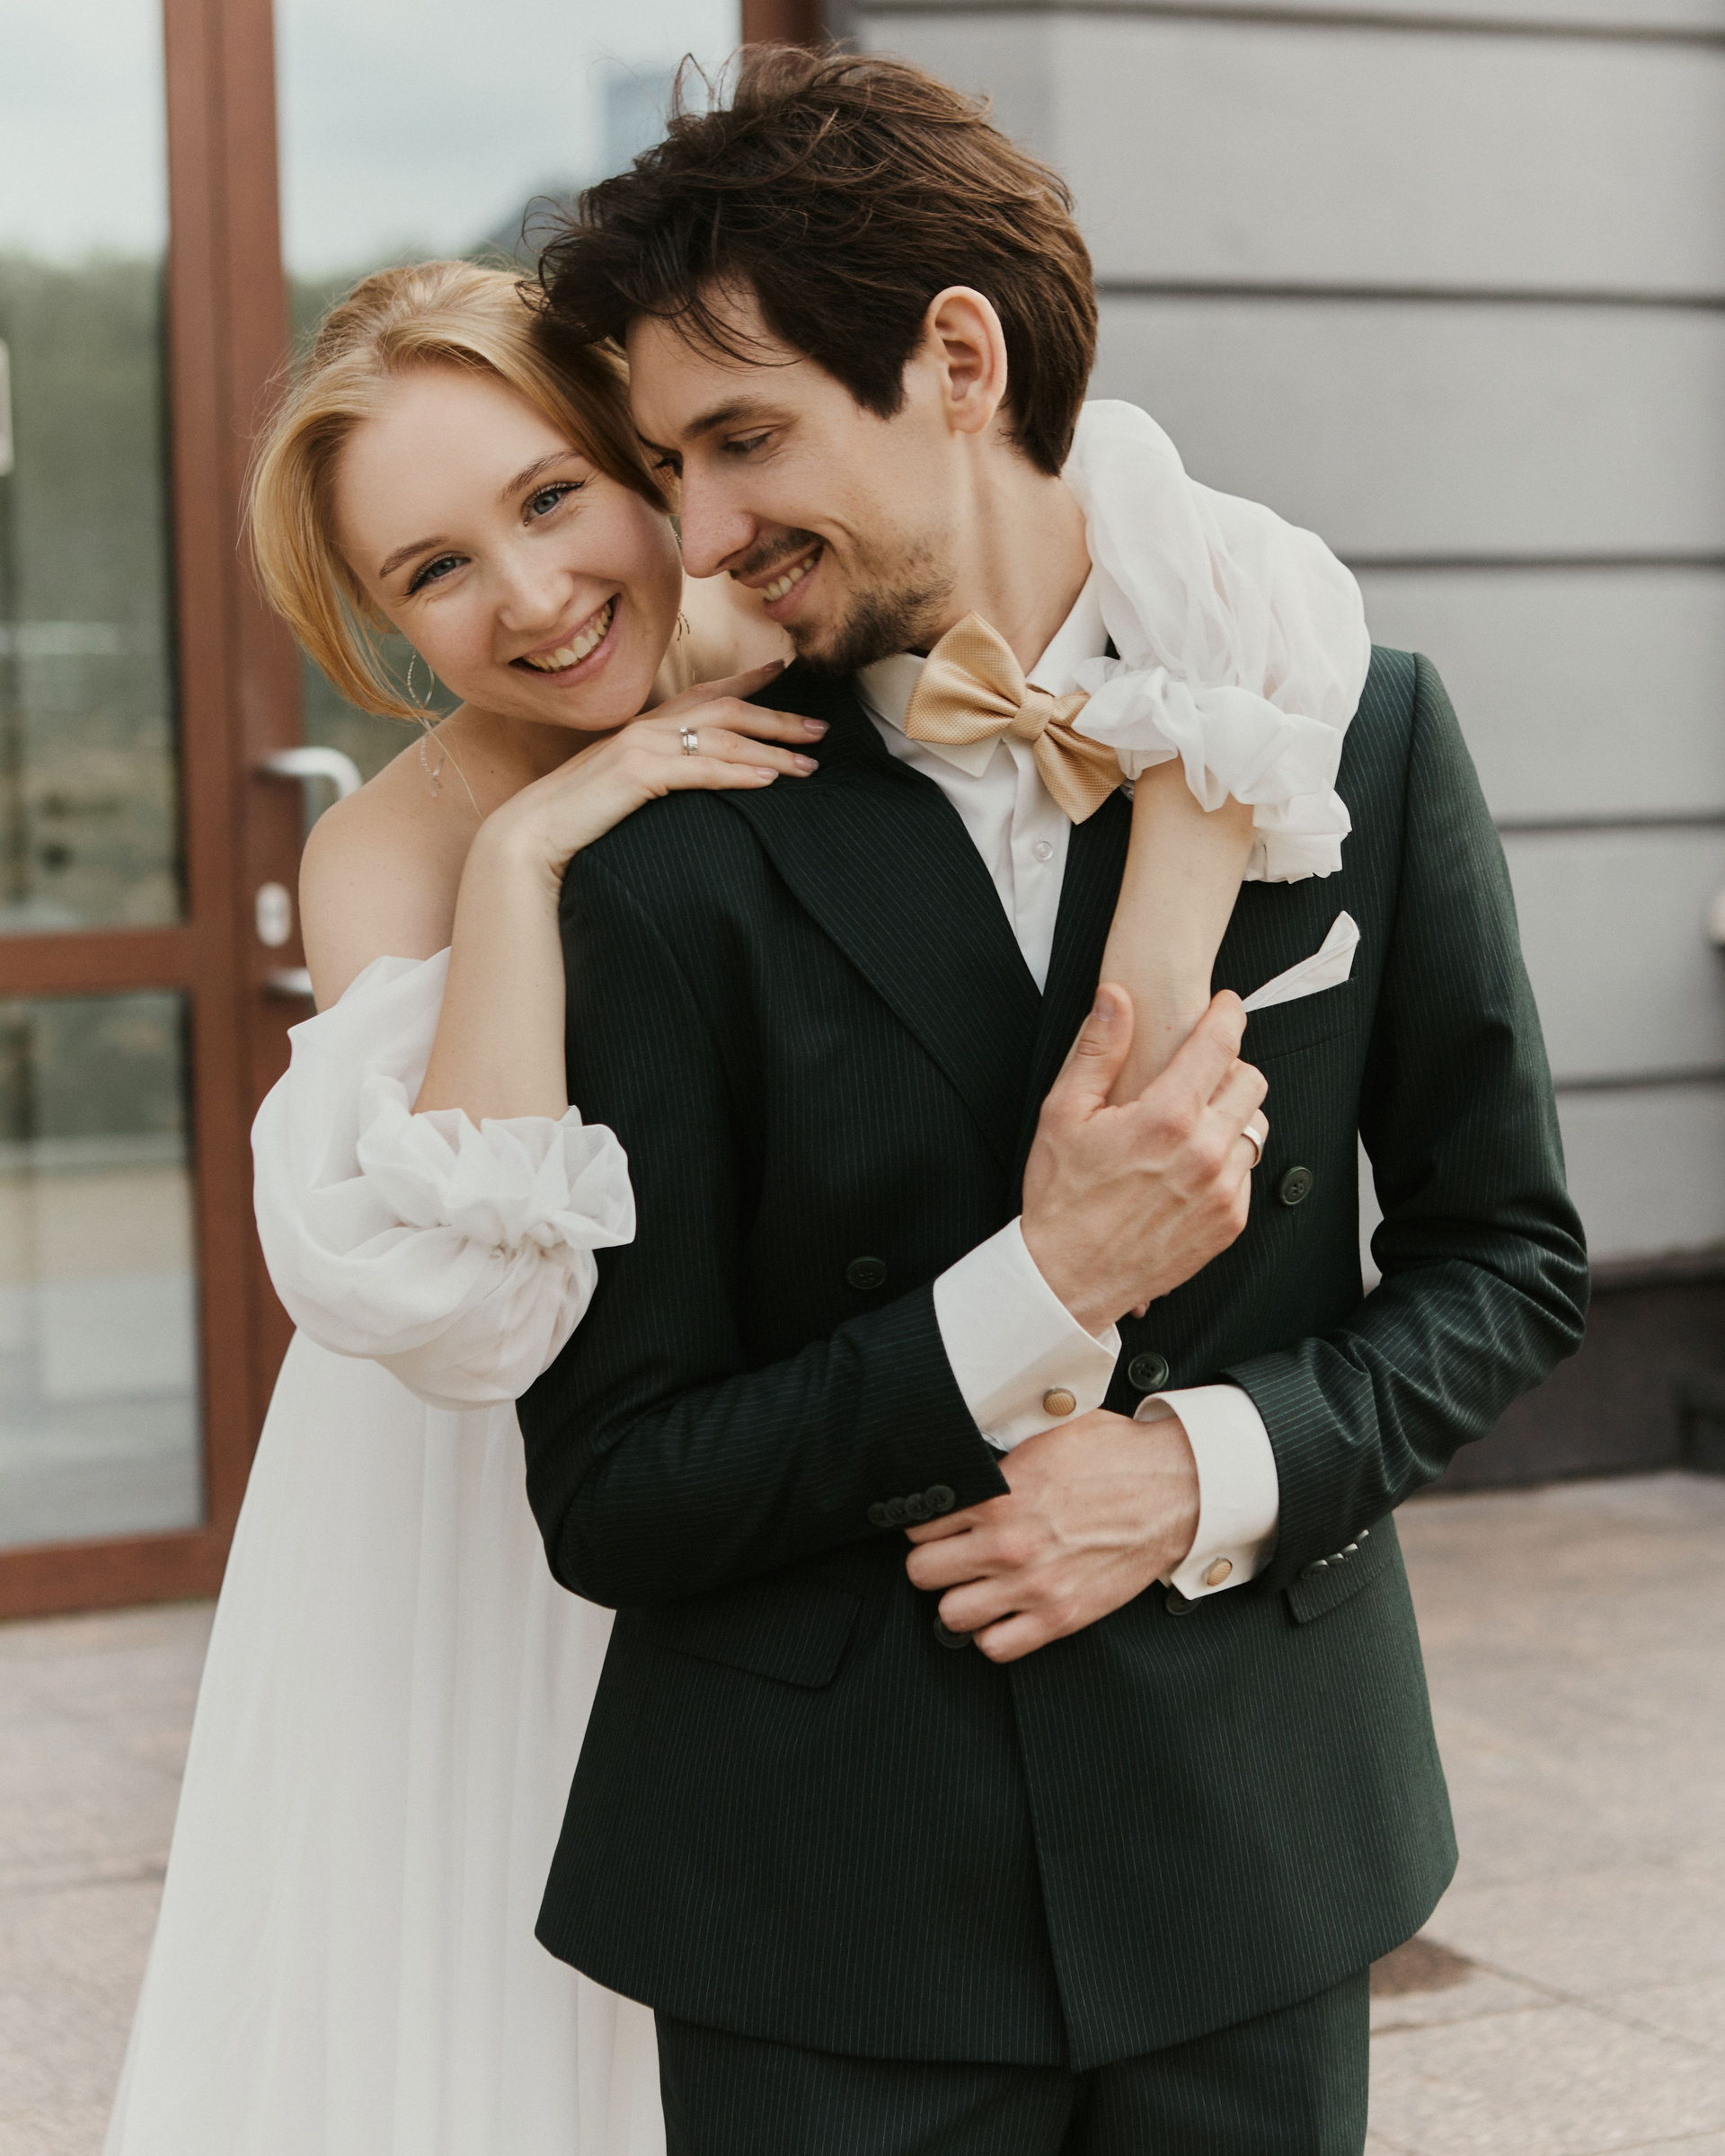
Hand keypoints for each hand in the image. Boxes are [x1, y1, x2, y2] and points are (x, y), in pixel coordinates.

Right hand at [478, 661, 823, 886]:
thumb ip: (656, 776)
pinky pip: (701, 769)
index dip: (748, 680)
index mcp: (644, 728)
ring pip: (722, 737)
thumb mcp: (622, 790)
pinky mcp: (639, 773)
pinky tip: (769, 778)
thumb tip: (688, 781)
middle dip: (778, 717)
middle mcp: (646, 728)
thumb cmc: (576, 820)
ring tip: (811, 764)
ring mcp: (642, 747)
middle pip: (726, 711)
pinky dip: (738, 771)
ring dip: (772, 748)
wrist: (530, 835)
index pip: (705, 693)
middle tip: (820, 727)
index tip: (784, 669)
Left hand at [903, 1410, 1199, 1661]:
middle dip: (932, 1561)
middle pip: (922, 1572)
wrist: (1175, 1490)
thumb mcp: (1047, 1434)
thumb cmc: (1117, 1457)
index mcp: (999, 1495)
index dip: (925, 1522)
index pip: (920, 1522)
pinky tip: (1002, 1612)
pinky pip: (996, 1646)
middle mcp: (1008, 1544)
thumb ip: (1001, 1454)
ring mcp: (1033, 1585)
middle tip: (950, 1555)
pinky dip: (992, 1633)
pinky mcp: (1060, 1616)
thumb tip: (969, 1458)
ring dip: (958, 1600)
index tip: (936, 1524)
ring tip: (975, 1585)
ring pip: (950, 1614)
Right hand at [1020, 986, 1266, 1333]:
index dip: (1226, 1015)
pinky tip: (1188, 1166)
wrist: (1067, 1278)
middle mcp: (1204, 1153)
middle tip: (1197, 1073)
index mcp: (1165, 1119)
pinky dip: (1227, 1160)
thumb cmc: (1061, 1199)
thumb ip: (1097, 1050)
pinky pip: (1247, 1172)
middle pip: (1250, 1081)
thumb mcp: (1062, 1114)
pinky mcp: (1230, 1222)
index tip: (1225, 1006)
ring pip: (1256, 1126)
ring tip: (1191, 1123)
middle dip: (1228, 1067)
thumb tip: (1115, 998)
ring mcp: (1222, 1191)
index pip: (1220, 1045)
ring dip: (1231, 1115)